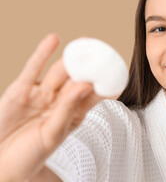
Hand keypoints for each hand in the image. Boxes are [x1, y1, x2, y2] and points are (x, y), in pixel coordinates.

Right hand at [0, 34, 103, 180]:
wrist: (2, 163)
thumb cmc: (31, 154)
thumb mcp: (54, 134)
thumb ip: (68, 109)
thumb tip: (86, 86)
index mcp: (74, 112)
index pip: (94, 94)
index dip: (105, 82)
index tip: (118, 71)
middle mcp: (60, 100)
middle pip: (78, 78)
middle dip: (90, 64)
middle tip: (102, 49)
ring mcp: (42, 94)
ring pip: (59, 72)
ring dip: (71, 57)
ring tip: (83, 42)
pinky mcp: (21, 90)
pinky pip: (33, 69)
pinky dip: (43, 54)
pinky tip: (53, 40)